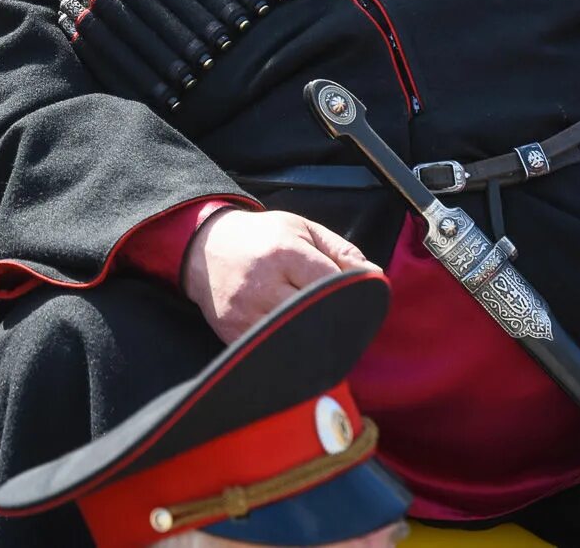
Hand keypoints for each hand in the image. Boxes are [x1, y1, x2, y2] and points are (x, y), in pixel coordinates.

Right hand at [181, 209, 376, 344]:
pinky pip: (270, 350)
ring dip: (315, 340)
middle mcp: (263, 285)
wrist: (204, 247)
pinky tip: (296, 341)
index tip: (359, 298)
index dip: (352, 294)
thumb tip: (376, 276)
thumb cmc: (260, 237)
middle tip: (346, 323)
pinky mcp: (232, 333)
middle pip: (316, 316)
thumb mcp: (302, 229)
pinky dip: (288, 349)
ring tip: (322, 333)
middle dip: (336, 321)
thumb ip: (342, 250)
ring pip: (295, 338)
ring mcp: (245, 313)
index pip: (333, 285)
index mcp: (283, 254)